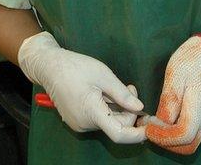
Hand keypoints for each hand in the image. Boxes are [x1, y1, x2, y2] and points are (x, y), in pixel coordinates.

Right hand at [18, 32, 146, 144]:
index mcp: (91, 113)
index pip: (119, 133)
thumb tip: (140, 108)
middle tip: (130, 87)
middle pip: (116, 125)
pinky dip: (107, 109)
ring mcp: (79, 124)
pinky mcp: (77, 120)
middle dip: (128, 109)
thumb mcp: (103, 75)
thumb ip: (122, 94)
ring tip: (115, 87)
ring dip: (118, 108)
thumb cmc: (75, 67)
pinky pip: (99, 119)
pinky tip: (104, 93)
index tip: (151, 128)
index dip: (137, 134)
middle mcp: (85, 124)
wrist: (49, 66)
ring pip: (108, 122)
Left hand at [146, 15, 200, 154]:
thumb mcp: (175, 77)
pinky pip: (189, 132)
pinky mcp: (200, 113)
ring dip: (170, 139)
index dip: (163, 136)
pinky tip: (162, 118)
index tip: (148, 125)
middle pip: (188, 146)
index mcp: (197, 110)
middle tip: (150, 127)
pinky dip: (174, 133)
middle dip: (166, 143)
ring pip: (189, 141)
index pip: (182, 137)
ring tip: (154, 123)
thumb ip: (169, 102)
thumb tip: (160, 123)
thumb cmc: (192, 60)